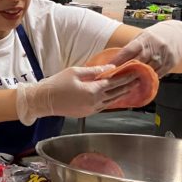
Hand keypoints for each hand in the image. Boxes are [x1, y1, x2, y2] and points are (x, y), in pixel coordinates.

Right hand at [15, 66, 137, 125]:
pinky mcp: (86, 113)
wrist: (43, 100)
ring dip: (121, 94)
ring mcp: (91, 109)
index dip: (125, 77)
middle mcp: (95, 101)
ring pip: (111, 101)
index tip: (134, 72)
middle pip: (116, 93)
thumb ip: (94, 70)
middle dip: (128, 86)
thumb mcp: (75, 71)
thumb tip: (109, 68)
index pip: (114, 82)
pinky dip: (111, 101)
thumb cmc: (56, 84)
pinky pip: (103, 106)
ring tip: (129, 89)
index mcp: (93, 90)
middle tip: (138, 81)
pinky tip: (114, 97)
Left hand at [108, 21, 181, 76]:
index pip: (128, 51)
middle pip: (137, 62)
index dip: (117, 60)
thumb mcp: (142, 37)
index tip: (109, 68)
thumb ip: (131, 48)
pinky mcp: (170, 64)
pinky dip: (149, 78)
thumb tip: (116, 60)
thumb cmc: (156, 36)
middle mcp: (154, 48)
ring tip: (126, 82)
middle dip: (125, 71)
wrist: (179, 34)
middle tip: (114, 78)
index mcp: (144, 40)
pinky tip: (142, 81)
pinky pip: (158, 74)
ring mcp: (163, 57)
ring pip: (147, 70)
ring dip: (136, 77)